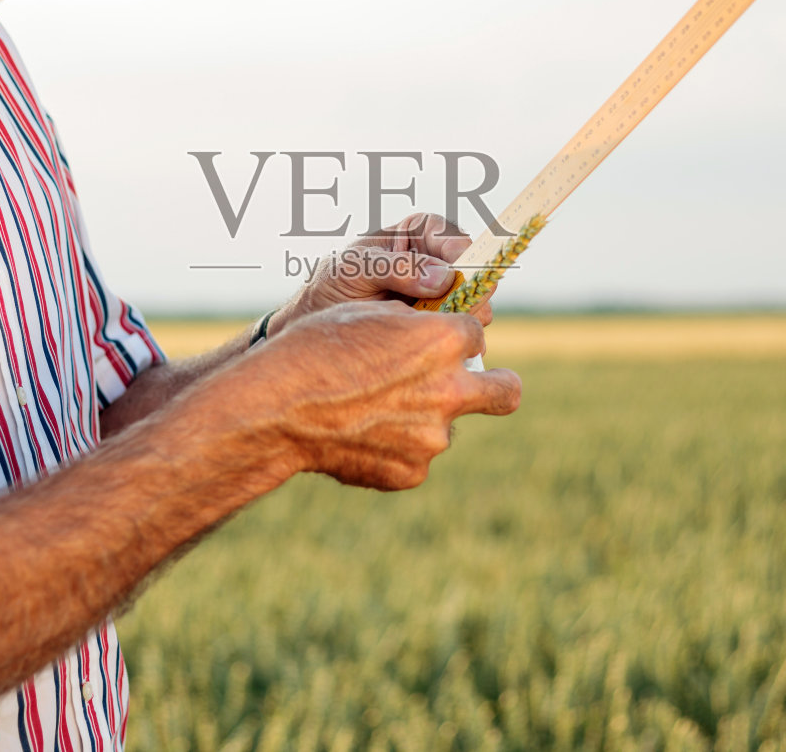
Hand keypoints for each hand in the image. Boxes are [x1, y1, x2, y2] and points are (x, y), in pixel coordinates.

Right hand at [237, 301, 520, 490]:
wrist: (279, 407)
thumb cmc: (317, 347)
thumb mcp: (369, 314)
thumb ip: (418, 327)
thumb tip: (441, 336)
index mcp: (444, 341)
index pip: (476, 334)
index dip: (455, 336)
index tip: (439, 342)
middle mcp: (450, 389)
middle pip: (507, 390)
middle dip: (498, 384)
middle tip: (474, 385)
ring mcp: (433, 437)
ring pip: (446, 426)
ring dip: (424, 420)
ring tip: (369, 413)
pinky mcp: (412, 472)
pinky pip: (416, 458)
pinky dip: (396, 450)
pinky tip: (357, 437)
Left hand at [272, 213, 492, 331]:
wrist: (317, 326)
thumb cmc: (331, 285)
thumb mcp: (355, 270)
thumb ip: (395, 269)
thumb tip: (442, 277)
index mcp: (418, 233)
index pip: (454, 238)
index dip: (463, 257)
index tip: (458, 278)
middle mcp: (437, 261)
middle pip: (475, 274)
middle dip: (468, 294)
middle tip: (453, 313)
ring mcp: (443, 296)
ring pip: (475, 306)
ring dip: (462, 321)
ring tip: (431, 331)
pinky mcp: (441, 326)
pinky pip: (462, 332)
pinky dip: (453, 341)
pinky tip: (432, 347)